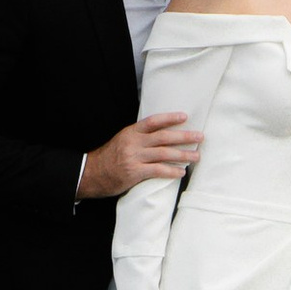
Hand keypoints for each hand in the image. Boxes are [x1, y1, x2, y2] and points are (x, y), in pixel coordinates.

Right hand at [75, 111, 201, 202]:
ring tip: (196, 156)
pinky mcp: (134, 172)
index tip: (184, 117)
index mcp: (131, 132)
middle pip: (163, 137)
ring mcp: (134, 157)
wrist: (90, 173)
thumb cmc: (109, 158)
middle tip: (200, 137)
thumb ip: (139, 138)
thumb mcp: (122, 140)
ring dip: (183, 155)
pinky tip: (181, 171)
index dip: (169, 118)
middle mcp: (134, 142)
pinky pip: (157, 170)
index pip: (153, 121)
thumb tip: (161, 136)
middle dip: (184, 136)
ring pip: (163, 154)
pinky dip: (171, 171)